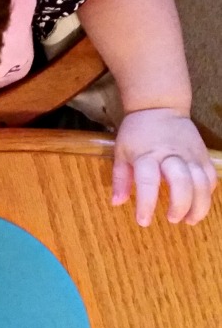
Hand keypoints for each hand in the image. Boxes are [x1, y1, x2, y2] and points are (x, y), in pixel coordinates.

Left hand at [112, 108, 216, 225]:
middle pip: (182, 182)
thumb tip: (117, 202)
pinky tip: (199, 204)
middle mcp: (170, 154)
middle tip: (172, 219)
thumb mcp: (121, 151)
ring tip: (190, 220)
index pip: (147, 181)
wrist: (159, 106)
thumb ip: (120, 178)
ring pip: (202, 182)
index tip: (143, 221)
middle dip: (180, 205)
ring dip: (199, 205)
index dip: (146, 203)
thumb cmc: (137, 132)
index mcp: (146, 154)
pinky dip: (208, 193)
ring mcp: (190, 154)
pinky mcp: (203, 154)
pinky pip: (210, 176)